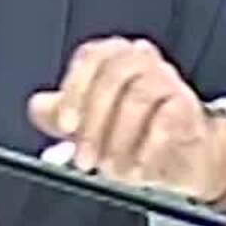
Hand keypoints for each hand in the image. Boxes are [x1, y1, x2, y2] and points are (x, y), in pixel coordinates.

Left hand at [27, 36, 225, 207]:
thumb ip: (61, 114)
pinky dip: (149, 148)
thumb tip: (37, 107)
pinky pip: (168, 119)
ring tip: (113, 169)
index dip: (74, 90)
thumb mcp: (90, 123)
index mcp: (112, 57)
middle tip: (85, 160)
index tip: (65, 125)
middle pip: (113, 76)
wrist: (182, 155)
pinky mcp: (188, 106)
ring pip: (139, 96)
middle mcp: (140, 60)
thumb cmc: (133, 132)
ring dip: (120, 139)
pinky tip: (138, 167)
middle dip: (94, 124)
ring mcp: (167, 80)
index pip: (91, 58)